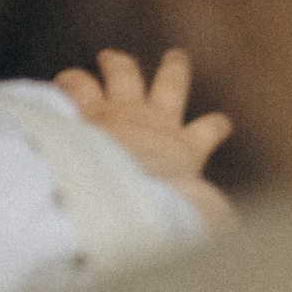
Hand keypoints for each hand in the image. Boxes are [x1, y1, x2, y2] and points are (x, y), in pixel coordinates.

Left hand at [53, 46, 234, 224]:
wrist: (128, 193)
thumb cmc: (164, 207)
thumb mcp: (196, 215)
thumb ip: (209, 219)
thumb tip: (229, 235)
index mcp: (188, 148)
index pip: (212, 128)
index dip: (217, 125)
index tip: (220, 123)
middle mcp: (159, 121)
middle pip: (173, 83)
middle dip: (175, 69)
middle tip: (176, 56)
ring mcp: (126, 110)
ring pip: (127, 73)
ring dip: (118, 63)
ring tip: (109, 56)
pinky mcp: (92, 110)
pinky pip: (81, 86)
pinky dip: (72, 83)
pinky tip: (62, 81)